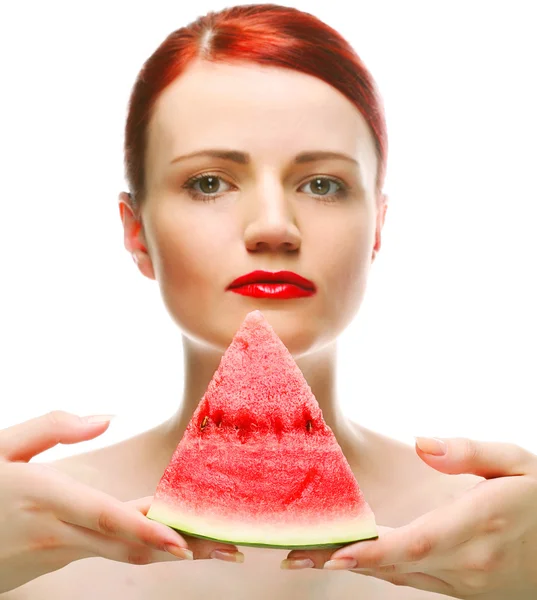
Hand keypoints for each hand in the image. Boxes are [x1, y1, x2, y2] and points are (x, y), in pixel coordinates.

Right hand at [0, 411, 240, 593]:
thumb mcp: (0, 446)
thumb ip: (53, 427)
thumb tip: (107, 417)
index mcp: (43, 498)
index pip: (103, 517)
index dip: (145, 531)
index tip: (183, 542)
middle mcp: (56, 532)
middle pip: (129, 544)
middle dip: (184, 549)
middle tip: (231, 549)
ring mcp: (56, 553)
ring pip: (123, 555)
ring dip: (169, 551)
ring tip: (214, 549)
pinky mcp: (53, 561)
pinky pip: (107, 553)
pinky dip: (141, 547)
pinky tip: (167, 539)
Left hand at [282, 437, 536, 598]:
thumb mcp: (520, 464)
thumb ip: (471, 452)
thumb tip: (421, 444)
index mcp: (479, 527)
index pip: (414, 544)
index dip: (370, 552)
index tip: (331, 554)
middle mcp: (468, 563)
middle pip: (394, 565)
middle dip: (341, 560)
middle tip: (292, 554)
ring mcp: (467, 582)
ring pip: (400, 576)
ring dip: (355, 567)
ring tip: (310, 558)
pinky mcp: (467, 588)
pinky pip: (415, 579)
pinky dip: (382, 569)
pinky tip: (357, 559)